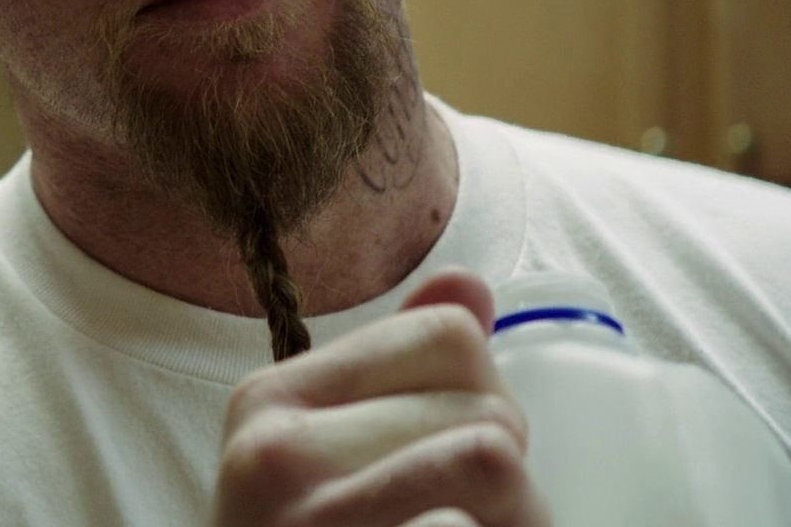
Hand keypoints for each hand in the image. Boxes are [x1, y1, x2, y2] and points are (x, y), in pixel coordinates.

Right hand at [211, 269, 550, 526]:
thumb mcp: (325, 457)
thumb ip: (393, 371)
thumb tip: (469, 287)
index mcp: (269, 401)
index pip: (451, 336)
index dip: (486, 398)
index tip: (458, 465)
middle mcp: (273, 456)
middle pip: (482, 407)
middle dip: (513, 477)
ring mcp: (311, 523)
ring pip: (489, 460)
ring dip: (521, 521)